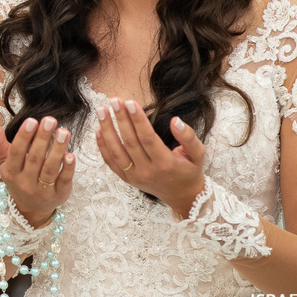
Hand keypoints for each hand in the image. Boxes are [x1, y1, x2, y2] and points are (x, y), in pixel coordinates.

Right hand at [0, 116, 74, 226]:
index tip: (32, 120)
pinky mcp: (59, 195)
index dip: (24, 136)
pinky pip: (64, 181)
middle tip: (50, 120)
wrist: (30, 208)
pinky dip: (68, 168)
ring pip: (50, 168)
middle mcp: (25, 183)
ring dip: (57, 149)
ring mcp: (43, 191)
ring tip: (63, 131)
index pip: (16, 152)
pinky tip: (71, 155)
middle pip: (34, 158)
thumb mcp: (5, 162)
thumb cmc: (18, 178)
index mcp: (10, 173)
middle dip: (42, 138)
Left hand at [94, 98, 205, 217]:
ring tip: (101, 111)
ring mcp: (134, 176)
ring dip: (107, 130)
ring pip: (116, 151)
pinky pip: (110, 162)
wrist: (181, 195)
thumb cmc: (189, 170)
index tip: (130, 102)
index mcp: (165, 164)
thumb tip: (175, 120)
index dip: (138, 120)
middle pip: (130, 142)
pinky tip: (98, 129)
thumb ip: (189, 137)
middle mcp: (147, 171)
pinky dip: (102, 145)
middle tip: (114, 101)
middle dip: (121, 119)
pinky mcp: (126, 179)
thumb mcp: (197, 154)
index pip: (148, 138)